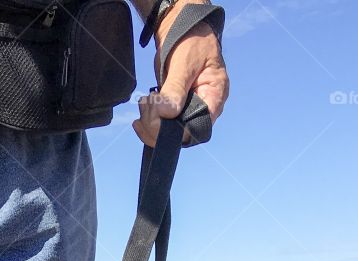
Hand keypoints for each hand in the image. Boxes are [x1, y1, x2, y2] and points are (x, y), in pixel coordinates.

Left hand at [134, 12, 228, 146]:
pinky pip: (162, 124)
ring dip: (151, 123)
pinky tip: (143, 110)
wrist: (182, 29)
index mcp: (214, 98)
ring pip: (169, 131)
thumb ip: (176, 88)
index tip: (159, 117)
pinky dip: (149, 120)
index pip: (197, 128)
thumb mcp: (185, 62)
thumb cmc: (191, 41)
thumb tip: (167, 113)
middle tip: (146, 106)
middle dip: (158, 126)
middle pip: (181, 134)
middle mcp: (203, 108)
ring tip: (145, 103)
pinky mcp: (176, 108)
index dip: (177, 131)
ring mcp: (189, 109)